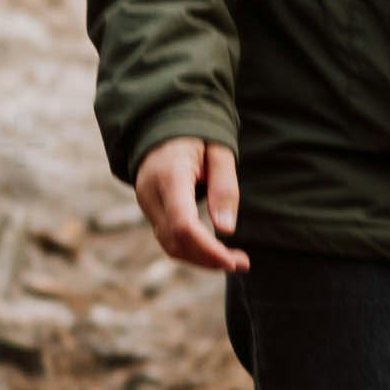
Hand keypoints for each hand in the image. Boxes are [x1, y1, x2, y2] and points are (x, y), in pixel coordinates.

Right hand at [137, 135, 248, 274]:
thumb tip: (226, 230)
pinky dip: (192, 250)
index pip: (183, 223)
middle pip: (176, 241)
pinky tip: (214, 251)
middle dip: (209, 258)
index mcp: (170, 176)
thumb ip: (224, 187)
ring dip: (201, 259)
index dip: (208, 248)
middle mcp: (151, 193)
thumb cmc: (198, 136)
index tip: (233, 260)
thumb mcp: (219, 152)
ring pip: (170, 245)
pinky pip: (168, 239)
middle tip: (243, 263)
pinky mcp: (150, 211)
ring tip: (233, 260)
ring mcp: (147, 204)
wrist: (164, 126)